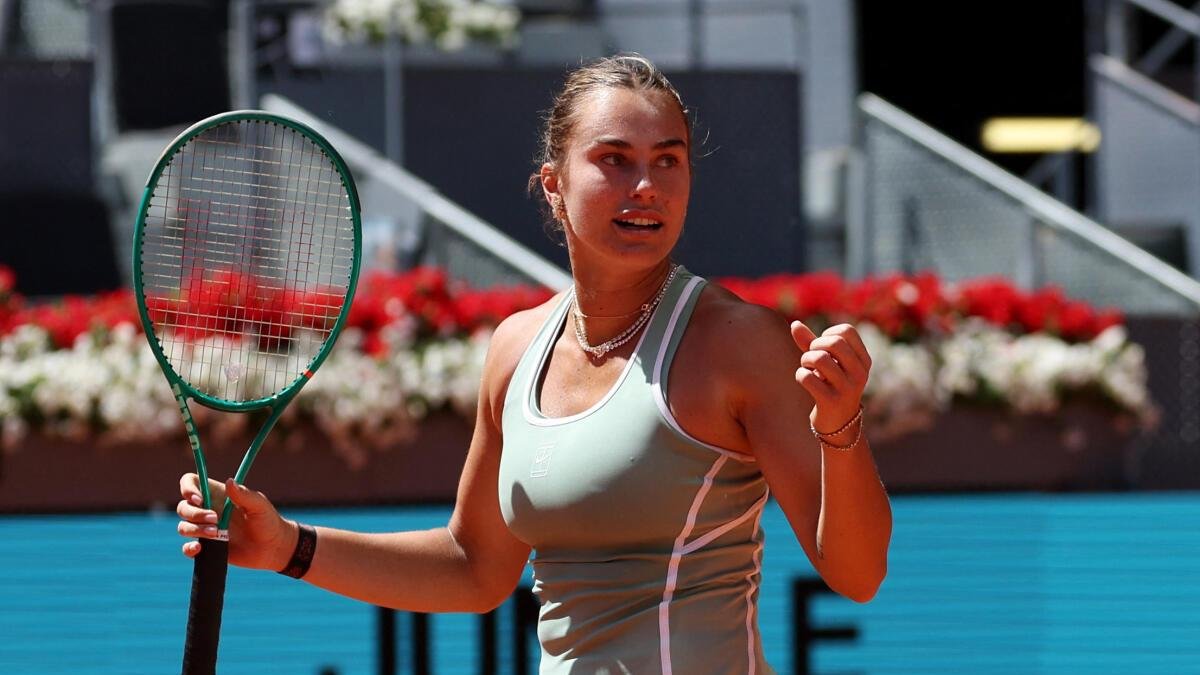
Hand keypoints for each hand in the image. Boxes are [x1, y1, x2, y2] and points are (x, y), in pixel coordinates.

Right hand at [176, 474, 296, 571]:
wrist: (272, 548)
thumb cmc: (268, 521)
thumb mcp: (260, 506)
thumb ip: (244, 495)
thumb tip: (229, 482)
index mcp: (217, 495)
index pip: (191, 483)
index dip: (188, 488)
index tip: (199, 498)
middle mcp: (207, 510)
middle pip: (183, 507)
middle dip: (194, 513)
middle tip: (215, 519)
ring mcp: (205, 529)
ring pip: (183, 527)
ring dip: (194, 530)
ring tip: (215, 533)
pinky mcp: (207, 547)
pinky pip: (187, 547)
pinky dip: (188, 548)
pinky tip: (199, 548)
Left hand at [790, 322, 871, 435]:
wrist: (838, 424)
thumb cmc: (831, 385)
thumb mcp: (826, 363)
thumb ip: (811, 342)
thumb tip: (794, 324)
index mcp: (864, 360)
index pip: (846, 331)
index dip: (828, 334)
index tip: (823, 347)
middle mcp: (860, 373)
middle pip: (834, 342)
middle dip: (814, 345)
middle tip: (810, 358)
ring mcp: (847, 389)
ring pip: (819, 358)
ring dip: (805, 360)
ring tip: (806, 367)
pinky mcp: (831, 402)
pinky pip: (807, 378)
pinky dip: (800, 375)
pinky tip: (804, 380)